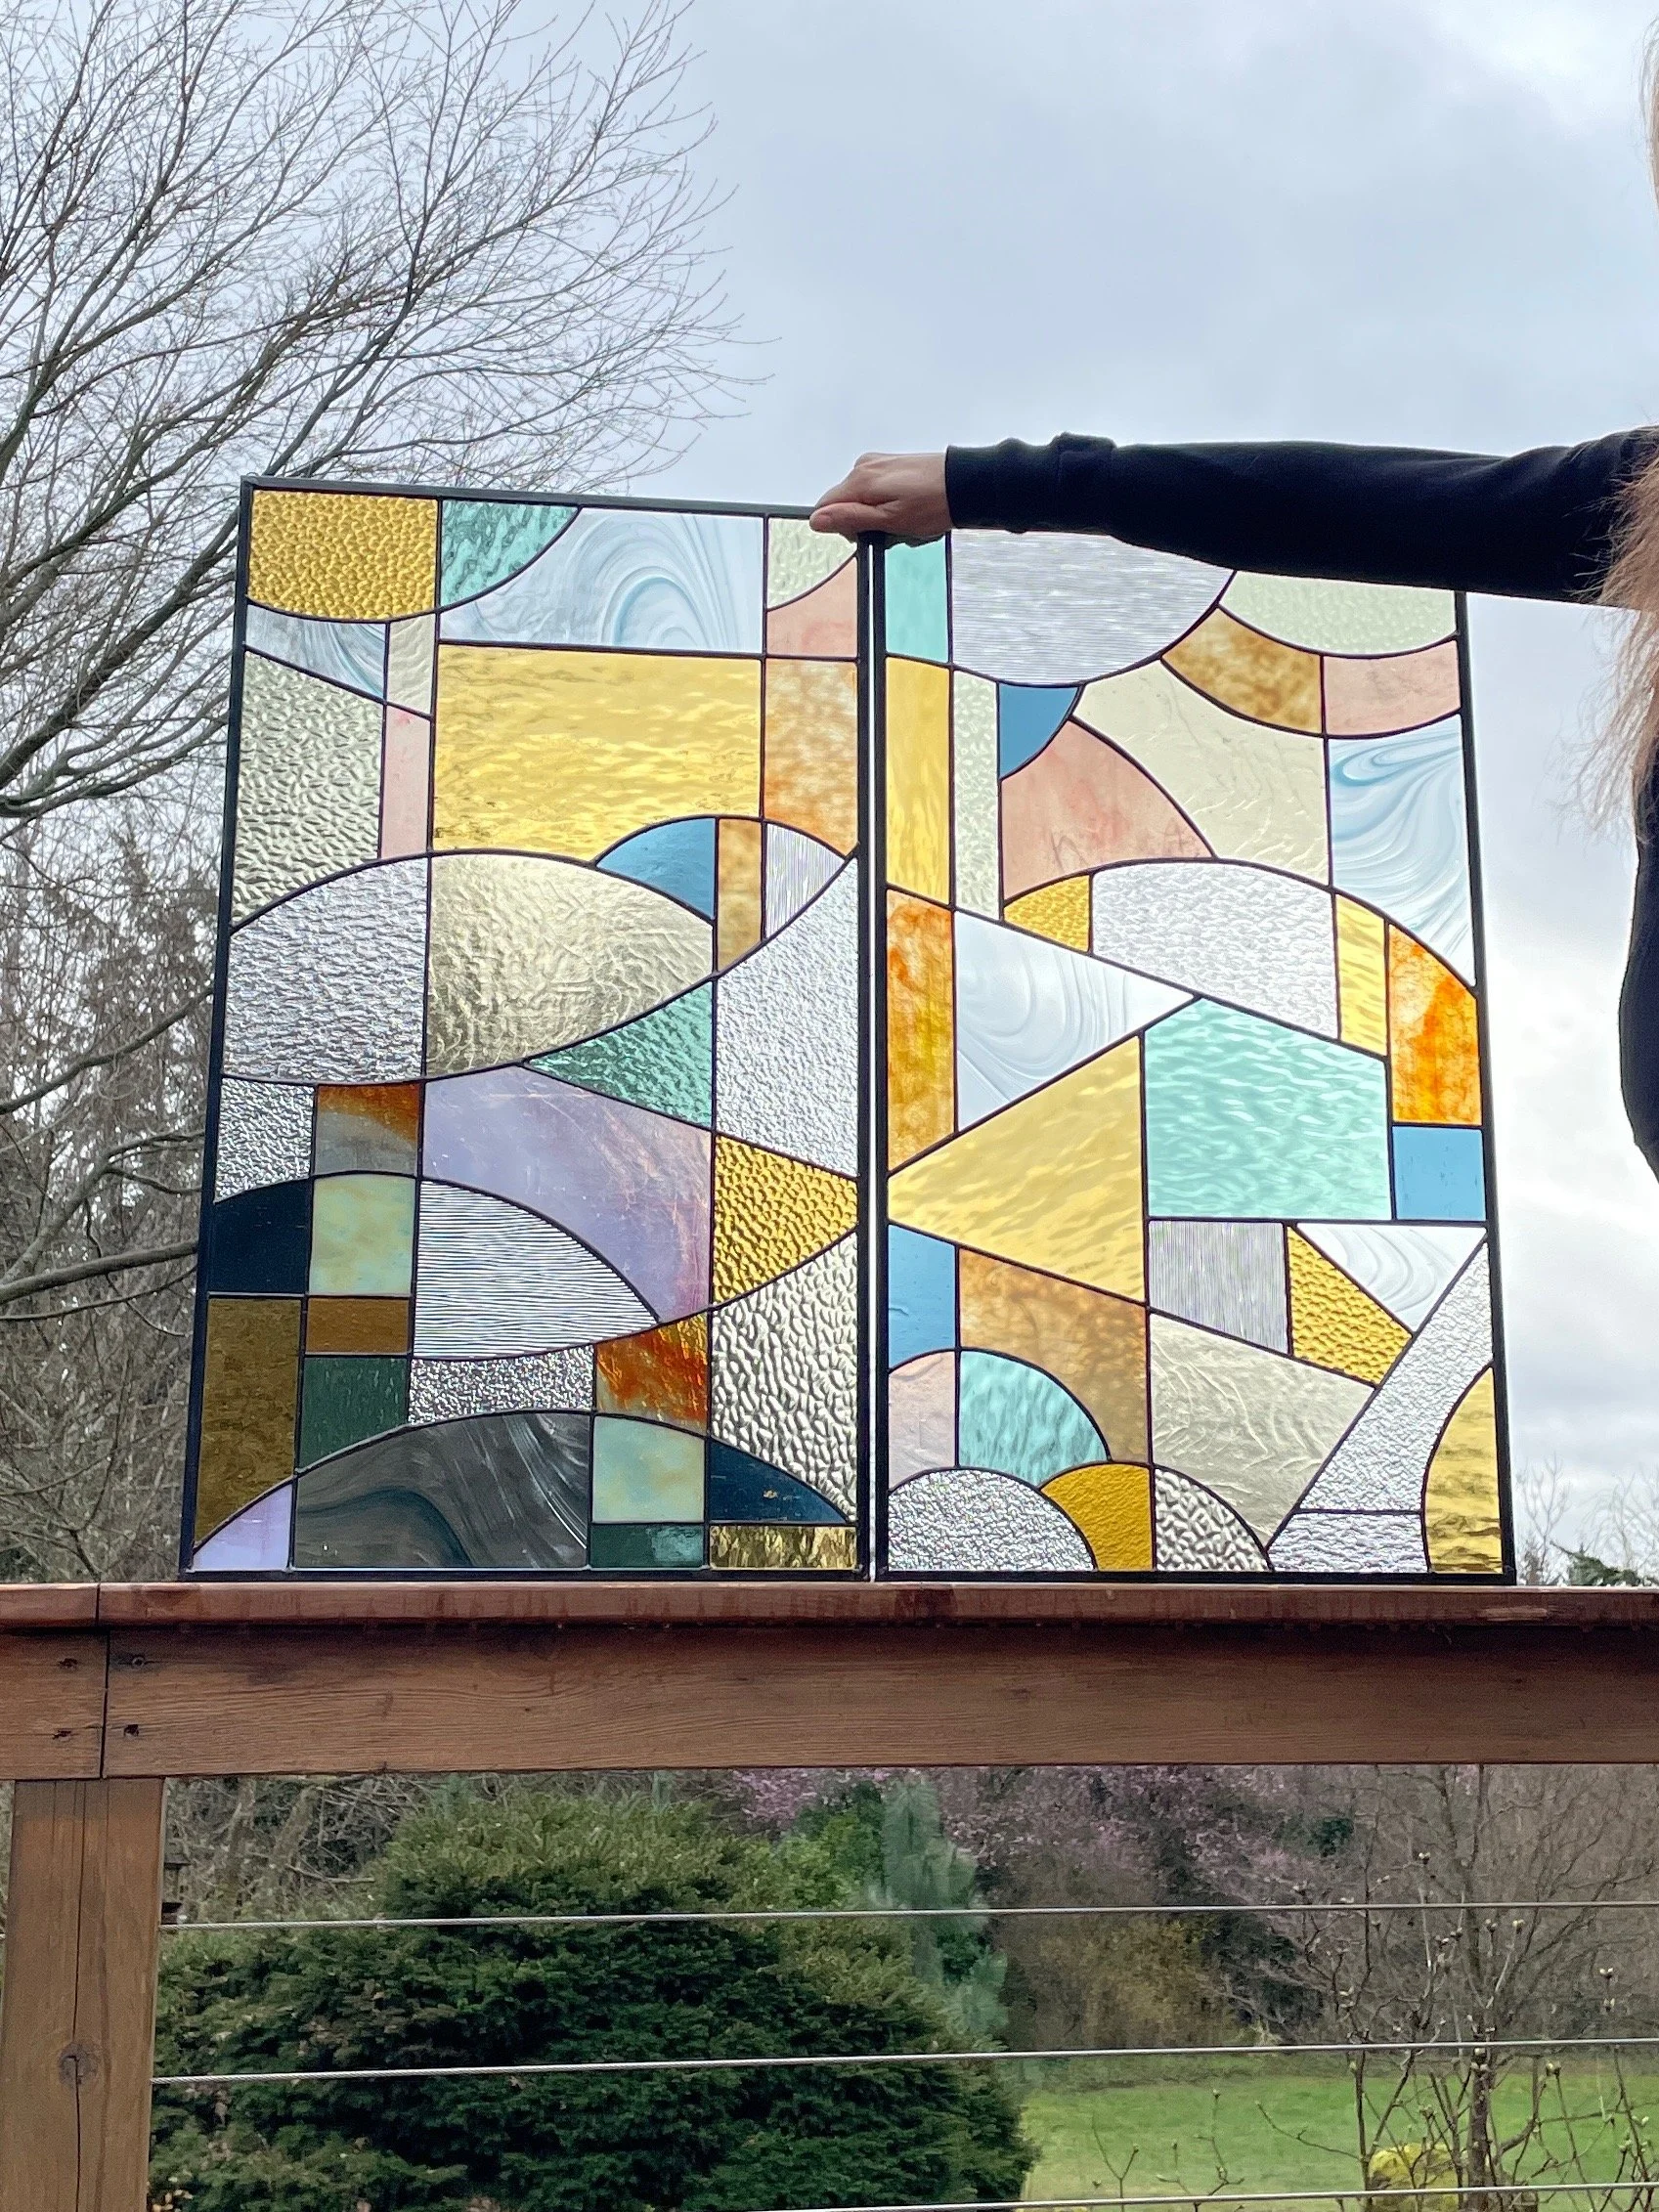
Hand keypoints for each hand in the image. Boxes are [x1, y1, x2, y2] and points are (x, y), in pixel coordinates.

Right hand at [810, 451, 949, 541]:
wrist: (965, 485)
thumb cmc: (935, 503)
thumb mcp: (889, 521)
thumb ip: (850, 519)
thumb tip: (818, 521)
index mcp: (860, 480)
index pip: (825, 508)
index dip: (842, 528)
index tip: (867, 533)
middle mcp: (864, 466)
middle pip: (843, 504)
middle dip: (863, 522)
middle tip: (892, 529)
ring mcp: (878, 463)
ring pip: (862, 500)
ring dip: (879, 515)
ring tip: (906, 518)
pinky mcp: (891, 465)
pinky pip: (876, 491)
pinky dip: (889, 504)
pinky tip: (910, 508)